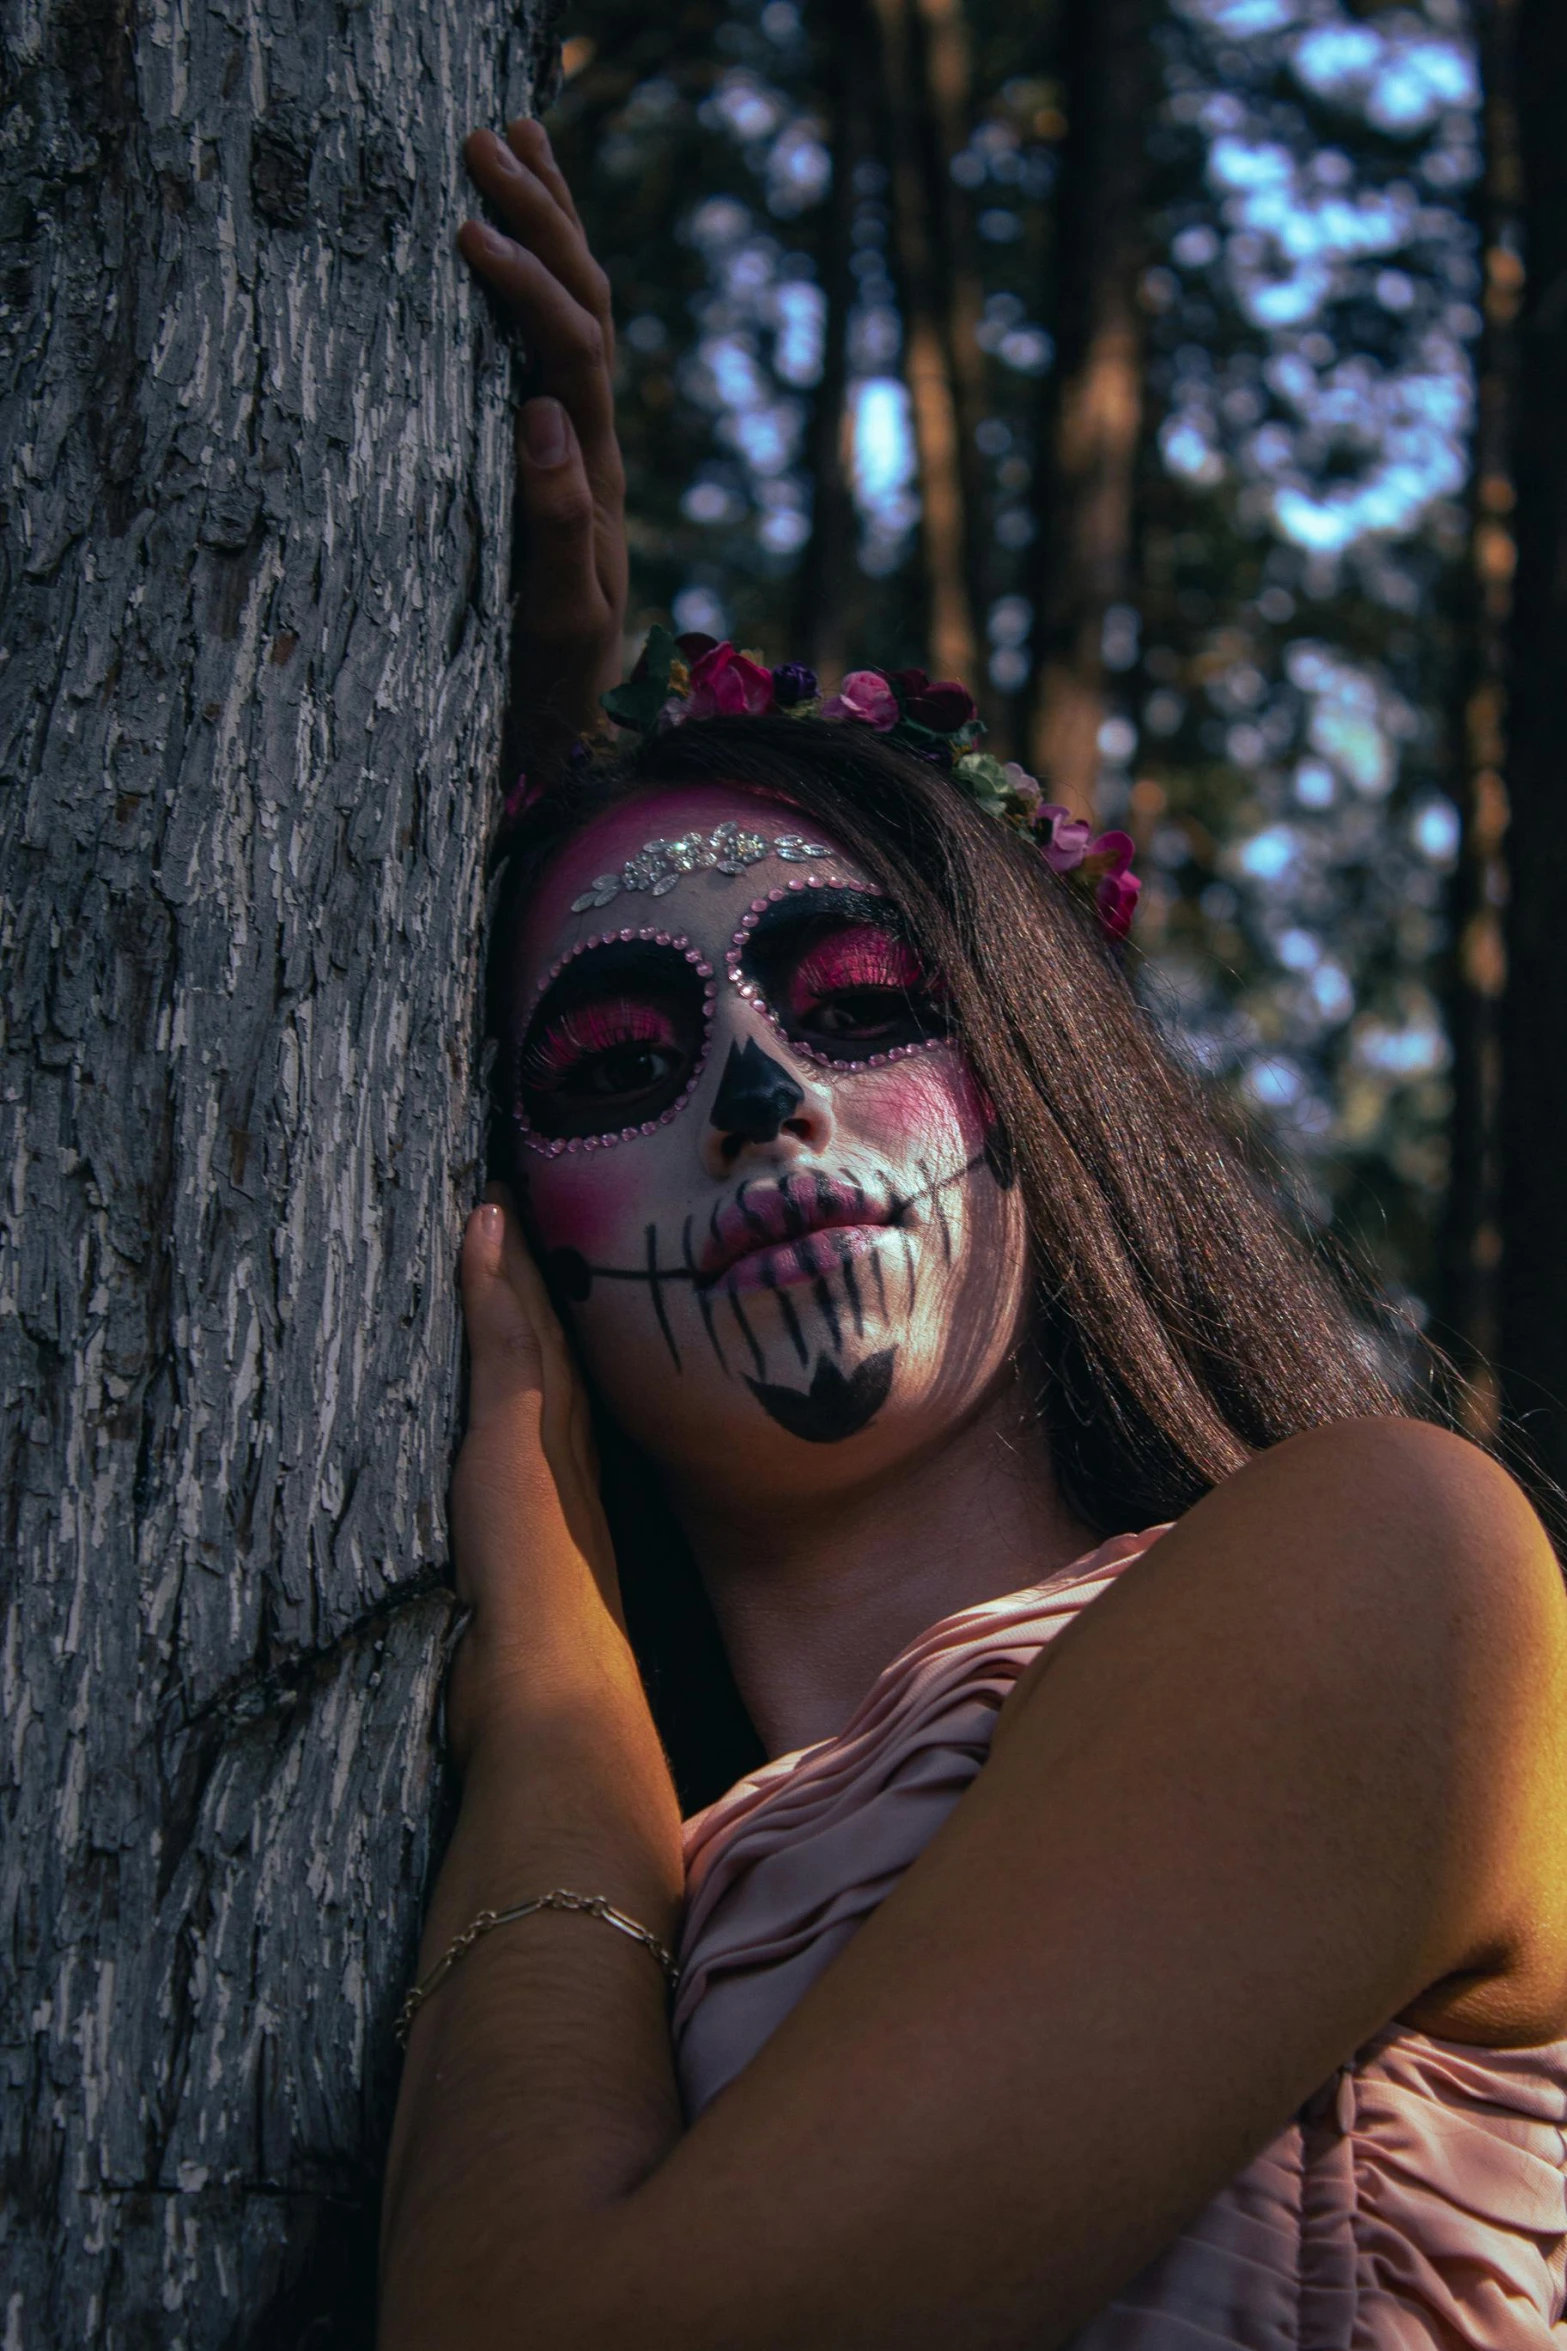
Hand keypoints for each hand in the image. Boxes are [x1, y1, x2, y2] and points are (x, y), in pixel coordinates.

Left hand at [448, 1189, 623, 1766]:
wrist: (561, 1705)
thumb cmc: (546, 1695)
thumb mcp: (532, 1641)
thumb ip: (528, 1619)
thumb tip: (538, 1645)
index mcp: (579, 1506)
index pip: (564, 1404)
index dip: (554, 1343)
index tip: (546, 1288)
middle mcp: (576, 1464)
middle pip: (561, 1350)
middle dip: (548, 1283)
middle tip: (535, 1206)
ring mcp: (550, 1446)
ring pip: (540, 1329)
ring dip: (524, 1261)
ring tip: (507, 1191)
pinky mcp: (516, 1437)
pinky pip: (507, 1338)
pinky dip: (495, 1278)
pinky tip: (484, 1220)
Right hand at [459, 119, 627, 749]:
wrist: (573, 726)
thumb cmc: (553, 686)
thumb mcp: (559, 618)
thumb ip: (558, 525)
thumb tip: (542, 414)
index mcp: (589, 474)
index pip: (571, 351)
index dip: (526, 284)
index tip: (465, 229)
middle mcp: (591, 444)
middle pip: (586, 305)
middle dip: (543, 216)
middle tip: (485, 136)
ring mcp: (576, 443)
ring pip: (579, 309)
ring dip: (551, 220)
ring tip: (514, 133)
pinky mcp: (554, 453)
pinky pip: (557, 341)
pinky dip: (541, 271)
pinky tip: (514, 226)